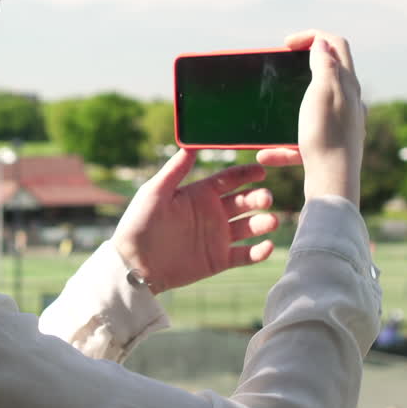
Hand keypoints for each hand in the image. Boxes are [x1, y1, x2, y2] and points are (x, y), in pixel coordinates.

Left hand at [111, 150, 279, 293]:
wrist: (135, 264)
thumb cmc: (140, 224)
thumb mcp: (155, 192)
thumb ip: (176, 169)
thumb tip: (191, 143)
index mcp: (199, 194)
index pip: (230, 179)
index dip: (247, 174)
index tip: (262, 171)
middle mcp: (213, 213)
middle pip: (244, 201)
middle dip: (258, 198)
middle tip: (266, 199)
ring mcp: (217, 237)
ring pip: (249, 227)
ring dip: (263, 223)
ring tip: (271, 221)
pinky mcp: (219, 260)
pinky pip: (245, 255)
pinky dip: (259, 252)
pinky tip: (268, 246)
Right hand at [257, 30, 365, 204]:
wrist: (333, 184)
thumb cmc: (326, 137)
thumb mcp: (322, 92)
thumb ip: (324, 65)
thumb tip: (323, 44)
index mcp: (348, 85)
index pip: (336, 45)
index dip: (312, 36)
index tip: (287, 44)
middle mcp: (350, 102)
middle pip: (328, 74)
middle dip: (302, 70)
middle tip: (281, 72)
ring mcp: (342, 125)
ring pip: (313, 109)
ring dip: (288, 111)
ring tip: (269, 119)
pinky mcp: (332, 147)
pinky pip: (305, 140)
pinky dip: (286, 145)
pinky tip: (267, 155)